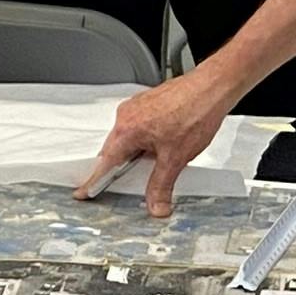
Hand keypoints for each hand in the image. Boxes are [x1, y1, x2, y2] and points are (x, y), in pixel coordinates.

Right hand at [80, 73, 243, 215]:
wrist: (212, 88)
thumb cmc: (194, 112)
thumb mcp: (175, 158)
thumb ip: (161, 185)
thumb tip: (156, 206)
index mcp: (127, 129)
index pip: (105, 163)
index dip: (93, 181)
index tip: (83, 191)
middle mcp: (127, 115)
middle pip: (115, 150)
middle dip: (119, 167)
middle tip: (121, 182)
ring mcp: (137, 107)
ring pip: (128, 137)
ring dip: (135, 152)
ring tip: (157, 160)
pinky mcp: (148, 103)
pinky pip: (138, 126)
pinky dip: (144, 139)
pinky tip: (163, 144)